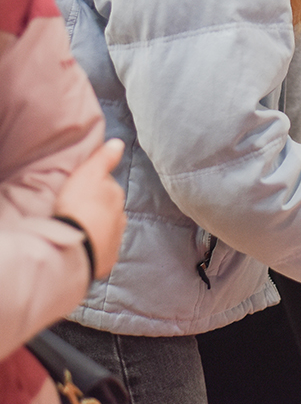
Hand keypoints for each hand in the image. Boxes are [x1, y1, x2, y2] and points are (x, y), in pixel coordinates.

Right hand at [54, 139, 126, 280]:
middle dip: (99, 210)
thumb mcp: (89, 174)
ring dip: (98, 229)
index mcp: (116, 195)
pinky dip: (95, 248)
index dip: (96, 188)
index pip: (109, 188)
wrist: (76, 245)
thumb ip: (104, 159)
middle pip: (109, 210)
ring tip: (80, 231)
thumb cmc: (79, 206)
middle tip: (79, 212)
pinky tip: (82, 248)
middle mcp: (120, 217)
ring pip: (108, 230)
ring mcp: (115, 240)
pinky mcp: (107, 260)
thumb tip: (119, 143)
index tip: (83, 192)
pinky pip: (102, 251)